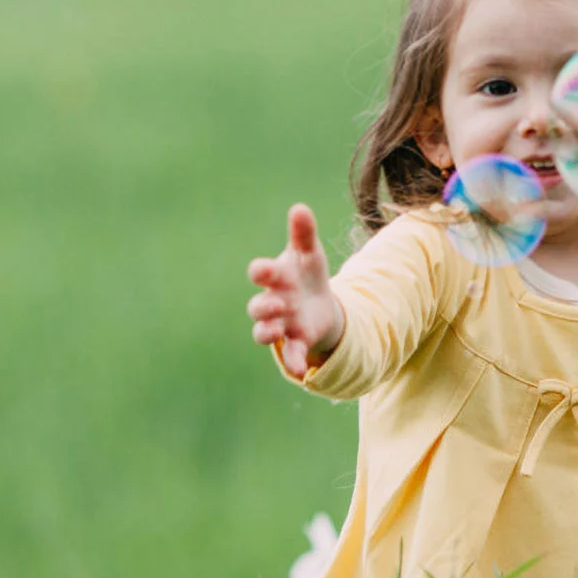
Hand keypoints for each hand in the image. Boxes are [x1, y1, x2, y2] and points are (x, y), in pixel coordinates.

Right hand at [247, 204, 344, 377]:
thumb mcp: (310, 253)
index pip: (260, 273)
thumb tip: (300, 208)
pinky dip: (293, 361)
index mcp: (275, 277)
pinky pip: (289, 353)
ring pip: (264, 332)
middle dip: (264, 306)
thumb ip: (304, 233)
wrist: (320, 302)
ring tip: (279, 328)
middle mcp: (273, 302)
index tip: (264, 270)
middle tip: (278, 302)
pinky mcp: (296, 341)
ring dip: (269, 331)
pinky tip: (302, 370)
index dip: (260, 272)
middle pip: (257, 307)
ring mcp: (281, 323)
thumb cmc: (307, 273)